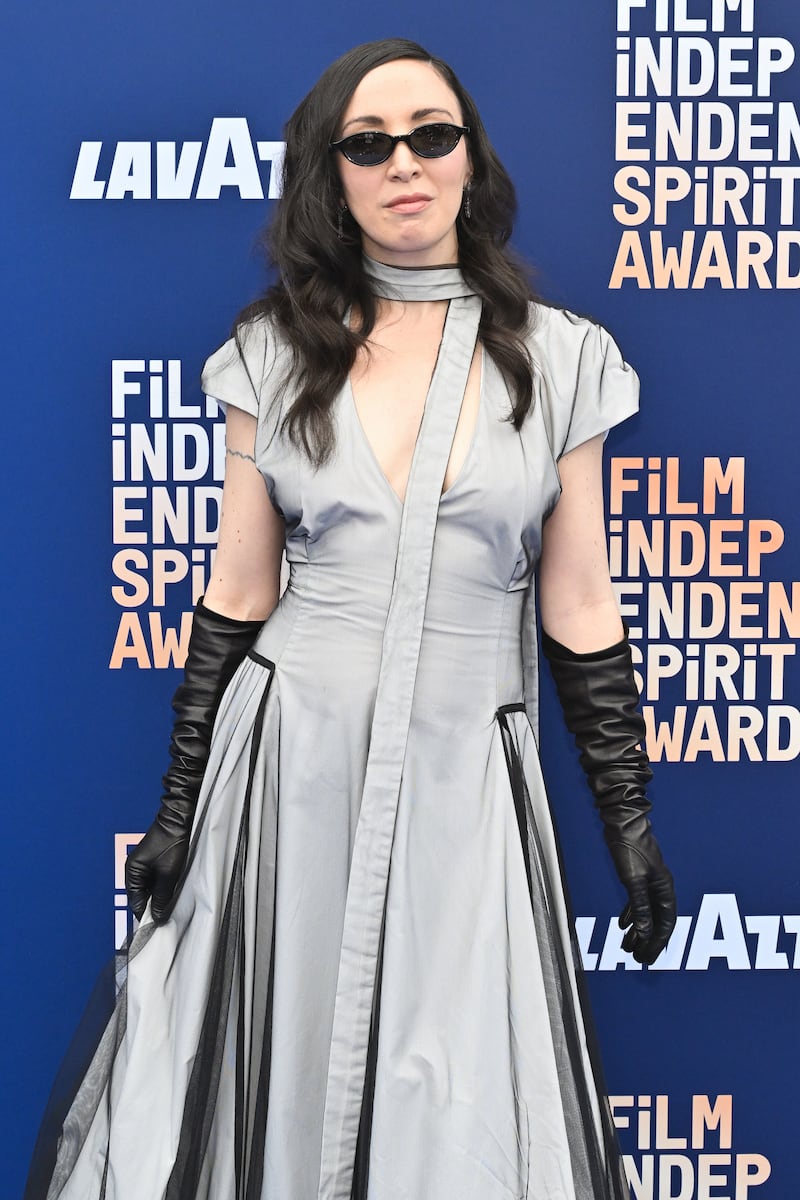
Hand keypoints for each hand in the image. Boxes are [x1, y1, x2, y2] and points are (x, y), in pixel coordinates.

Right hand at [125, 808, 191, 923]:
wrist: (179, 820)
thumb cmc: (171, 843)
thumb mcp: (168, 875)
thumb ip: (161, 897)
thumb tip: (157, 916)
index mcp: (132, 873)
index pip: (136, 903)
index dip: (147, 915)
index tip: (157, 926)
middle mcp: (134, 870)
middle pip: (142, 897)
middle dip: (153, 906)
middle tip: (166, 917)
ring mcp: (143, 865)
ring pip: (149, 890)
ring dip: (158, 897)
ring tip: (170, 905)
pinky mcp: (153, 862)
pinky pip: (154, 881)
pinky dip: (162, 888)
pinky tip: (172, 891)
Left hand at [605, 819, 675, 965]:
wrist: (623, 822)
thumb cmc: (630, 847)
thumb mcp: (633, 880)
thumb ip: (638, 905)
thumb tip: (642, 930)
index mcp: (664, 889)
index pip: (665, 924)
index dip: (657, 943)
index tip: (648, 958)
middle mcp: (660, 888)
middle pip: (656, 922)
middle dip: (647, 941)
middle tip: (636, 958)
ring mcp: (650, 883)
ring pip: (646, 914)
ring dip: (637, 931)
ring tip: (627, 946)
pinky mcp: (638, 877)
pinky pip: (637, 903)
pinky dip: (631, 916)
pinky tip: (624, 925)